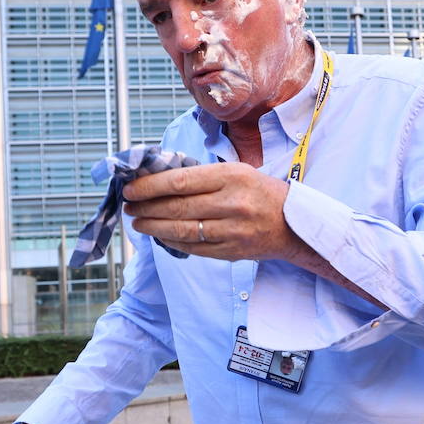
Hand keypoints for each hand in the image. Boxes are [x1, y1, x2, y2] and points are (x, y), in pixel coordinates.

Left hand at [123, 162, 297, 262]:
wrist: (294, 223)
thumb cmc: (262, 193)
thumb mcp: (237, 172)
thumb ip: (203, 176)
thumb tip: (160, 179)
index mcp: (232, 177)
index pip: (180, 181)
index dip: (150, 186)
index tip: (131, 187)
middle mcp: (232, 203)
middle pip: (177, 206)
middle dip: (146, 207)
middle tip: (129, 205)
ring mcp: (232, 230)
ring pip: (182, 229)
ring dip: (153, 226)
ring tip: (137, 222)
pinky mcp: (231, 251)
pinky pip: (193, 247)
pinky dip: (172, 241)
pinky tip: (159, 235)